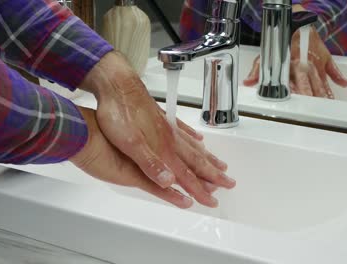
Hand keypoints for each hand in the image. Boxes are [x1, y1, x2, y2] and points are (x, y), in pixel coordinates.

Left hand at [79, 51, 235, 207]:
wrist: (118, 85)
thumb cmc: (120, 114)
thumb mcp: (130, 144)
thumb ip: (150, 164)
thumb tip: (169, 181)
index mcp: (163, 148)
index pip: (186, 174)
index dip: (200, 190)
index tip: (213, 200)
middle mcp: (169, 138)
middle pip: (196, 160)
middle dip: (213, 175)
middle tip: (229, 183)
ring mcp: (167, 127)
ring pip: (193, 146)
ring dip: (207, 158)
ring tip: (220, 165)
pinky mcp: (161, 117)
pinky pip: (183, 130)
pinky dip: (193, 137)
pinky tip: (198, 139)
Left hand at [244, 26, 346, 98]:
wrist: (296, 24)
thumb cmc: (282, 43)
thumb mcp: (266, 56)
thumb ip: (257, 70)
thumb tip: (248, 82)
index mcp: (290, 66)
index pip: (292, 84)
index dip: (295, 95)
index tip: (297, 104)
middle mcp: (304, 65)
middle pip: (309, 84)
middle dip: (312, 97)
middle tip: (316, 110)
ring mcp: (316, 63)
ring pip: (321, 80)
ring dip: (325, 93)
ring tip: (329, 104)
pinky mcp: (325, 58)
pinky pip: (334, 68)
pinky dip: (339, 76)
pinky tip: (345, 84)